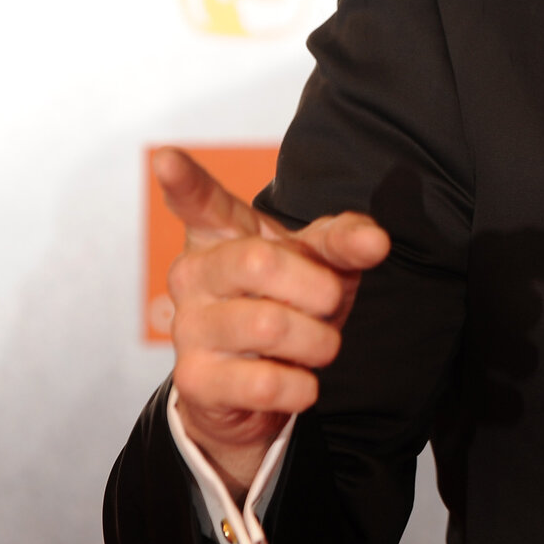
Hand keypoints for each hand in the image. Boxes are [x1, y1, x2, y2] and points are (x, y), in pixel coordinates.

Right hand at [155, 146, 389, 500]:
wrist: (258, 384)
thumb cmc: (290, 301)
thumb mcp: (321, 262)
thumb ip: (346, 241)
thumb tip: (376, 241)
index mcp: (220, 233)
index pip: (200, 201)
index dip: (184, 181)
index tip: (167, 158)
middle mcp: (193, 273)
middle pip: (258, 261)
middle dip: (317, 288)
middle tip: (331, 304)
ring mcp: (187, 326)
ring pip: (267, 325)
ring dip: (317, 341)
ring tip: (320, 346)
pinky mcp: (194, 380)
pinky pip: (262, 383)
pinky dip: (301, 386)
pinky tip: (302, 383)